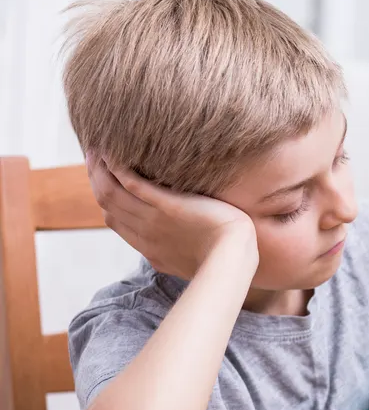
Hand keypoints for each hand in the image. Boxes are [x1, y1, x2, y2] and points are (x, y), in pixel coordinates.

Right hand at [86, 153, 257, 278]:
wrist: (234, 258)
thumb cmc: (221, 260)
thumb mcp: (185, 262)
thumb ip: (168, 252)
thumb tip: (159, 252)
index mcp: (148, 247)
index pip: (113, 219)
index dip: (105, 198)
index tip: (103, 180)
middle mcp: (145, 232)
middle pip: (107, 202)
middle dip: (96, 177)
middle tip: (93, 155)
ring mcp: (154, 219)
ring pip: (112, 192)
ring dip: (100, 169)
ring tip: (97, 147)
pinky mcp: (169, 206)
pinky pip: (133, 184)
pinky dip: (118, 168)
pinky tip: (113, 153)